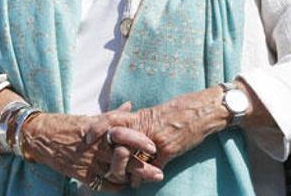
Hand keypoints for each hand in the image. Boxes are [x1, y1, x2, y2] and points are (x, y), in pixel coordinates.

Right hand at [22, 102, 162, 190]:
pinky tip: (124, 186)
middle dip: (143, 166)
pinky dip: (114, 186)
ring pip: (115, 172)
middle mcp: (96, 146)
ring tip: (147, 181)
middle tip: (158, 172)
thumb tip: (131, 105)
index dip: (140, 141)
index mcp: (101, 129)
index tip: (153, 147)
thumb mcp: (92, 118)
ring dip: (132, 178)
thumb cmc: (69, 125)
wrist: (41, 136)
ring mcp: (88, 161)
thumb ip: (113, 115)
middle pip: (124, 158)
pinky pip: (101, 184)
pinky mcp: (80, 173)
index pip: (125, 134)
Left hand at [92, 87, 229, 186]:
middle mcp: (146, 128)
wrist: (204, 110)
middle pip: (118, 142)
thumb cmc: (183, 108)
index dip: (98, 127)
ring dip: (125, 170)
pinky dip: (144, 177)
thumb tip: (131, 125)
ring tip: (119, 178)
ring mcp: (156, 140)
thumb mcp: (159, 111)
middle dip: (107, 155)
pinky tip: (140, 182)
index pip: (113, 119)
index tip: (86, 136)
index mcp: (142, 115)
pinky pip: (151, 168)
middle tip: (98, 163)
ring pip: (133, 159)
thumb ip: (143, 120)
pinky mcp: (168, 151)